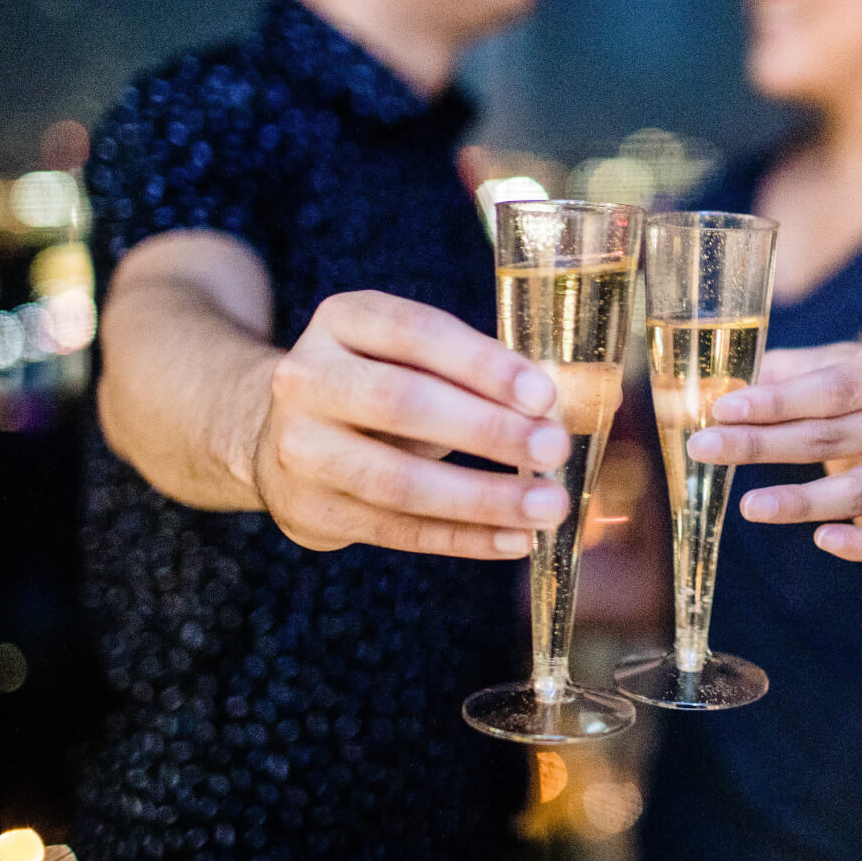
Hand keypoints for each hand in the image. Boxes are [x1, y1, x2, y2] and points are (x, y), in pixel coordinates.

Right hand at [251, 291, 573, 556]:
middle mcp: (307, 379)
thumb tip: (578, 400)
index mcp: (342, 320)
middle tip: (553, 448)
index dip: (482, 363)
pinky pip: (397, 530)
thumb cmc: (378, 386)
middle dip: (487, 429)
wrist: (282, 436)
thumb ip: (480, 371)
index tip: (543, 394)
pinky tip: (515, 540)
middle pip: (402, 403)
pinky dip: (463, 538)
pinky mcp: (310, 510)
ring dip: (483, 497)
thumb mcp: (412, 357)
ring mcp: (299, 449)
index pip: (416, 333)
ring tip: (547, 506)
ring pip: (398, 482)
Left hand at [684, 340, 861, 562]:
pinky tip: (822, 541)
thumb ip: (771, 376)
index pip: (833, 389)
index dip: (777, 402)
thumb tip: (705, 395)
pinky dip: (860, 545)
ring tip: (749, 506)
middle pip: (834, 437)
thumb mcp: (822, 360)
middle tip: (705, 448)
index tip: (723, 409)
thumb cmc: (851, 377)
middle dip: (764, 445)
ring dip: (800, 501)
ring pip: (859, 490)